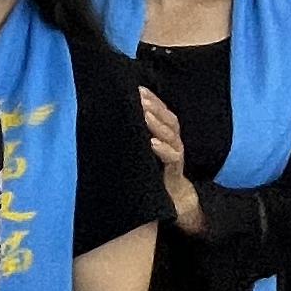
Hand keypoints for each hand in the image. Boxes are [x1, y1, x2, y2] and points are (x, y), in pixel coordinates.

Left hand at [141, 88, 202, 235]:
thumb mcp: (144, 153)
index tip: (137, 88)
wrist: (172, 201)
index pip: (163, 112)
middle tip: (139, 96)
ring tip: (143, 114)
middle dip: (154, 106)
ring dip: (157, 124)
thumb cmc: (154, 173)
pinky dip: (162, 150)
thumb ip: (138, 137)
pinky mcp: (175, 172)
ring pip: (171, 135)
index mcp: (167, 135)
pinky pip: (172, 158)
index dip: (153, 99)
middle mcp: (174, 142)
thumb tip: (114, 121)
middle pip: (169, 119)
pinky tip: (152, 143)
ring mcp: (176, 156)